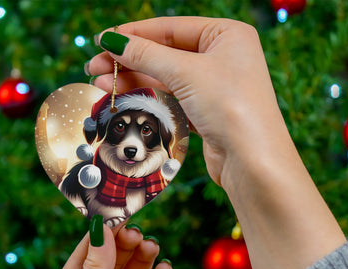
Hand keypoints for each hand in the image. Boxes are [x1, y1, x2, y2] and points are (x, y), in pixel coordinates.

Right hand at [87, 17, 344, 268]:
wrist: (252, 160)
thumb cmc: (230, 106)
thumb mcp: (186, 72)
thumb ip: (147, 55)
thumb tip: (111, 40)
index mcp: (227, 35)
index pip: (171, 28)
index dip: (135, 34)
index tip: (103, 41)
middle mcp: (223, 58)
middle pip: (166, 53)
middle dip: (130, 61)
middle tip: (95, 67)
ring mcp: (215, 87)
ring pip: (167, 78)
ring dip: (135, 81)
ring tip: (102, 84)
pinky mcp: (208, 113)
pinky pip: (173, 99)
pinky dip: (150, 98)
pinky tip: (126, 98)